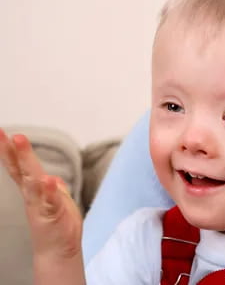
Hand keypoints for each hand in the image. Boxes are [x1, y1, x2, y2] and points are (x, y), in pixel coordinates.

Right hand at [0, 129, 82, 259]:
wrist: (59, 252)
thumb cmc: (57, 225)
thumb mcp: (56, 202)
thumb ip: (51, 189)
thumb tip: (50, 178)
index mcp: (34, 190)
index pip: (19, 167)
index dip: (11, 150)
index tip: (2, 133)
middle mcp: (34, 196)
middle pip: (24, 171)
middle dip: (17, 153)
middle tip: (11, 135)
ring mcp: (42, 206)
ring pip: (34, 183)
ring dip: (29, 165)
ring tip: (23, 147)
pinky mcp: (53, 216)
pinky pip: (51, 201)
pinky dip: (50, 191)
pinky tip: (48, 180)